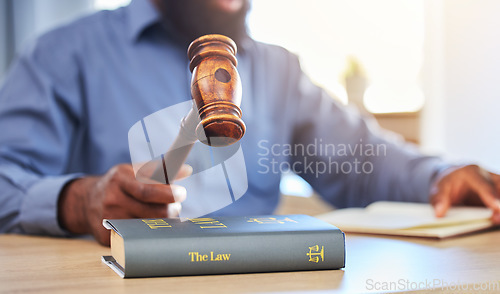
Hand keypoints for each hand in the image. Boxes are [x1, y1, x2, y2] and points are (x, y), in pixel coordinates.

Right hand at [58, 163, 191, 244]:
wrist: (87, 201)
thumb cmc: (119, 184)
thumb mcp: (134, 170)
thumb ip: (161, 169)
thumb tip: (187, 169)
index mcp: (120, 179)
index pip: (146, 190)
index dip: (167, 194)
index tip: (182, 194)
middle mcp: (112, 199)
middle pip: (150, 212)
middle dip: (170, 210)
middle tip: (176, 206)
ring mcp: (108, 220)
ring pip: (146, 227)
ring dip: (162, 222)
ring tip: (165, 214)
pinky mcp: (106, 237)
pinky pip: (135, 238)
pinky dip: (147, 233)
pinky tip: (150, 226)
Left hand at [430, 165, 499, 223]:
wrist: (454, 178)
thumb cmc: (447, 183)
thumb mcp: (437, 188)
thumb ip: (439, 199)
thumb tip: (439, 213)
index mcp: (471, 172)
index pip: (483, 183)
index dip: (491, 195)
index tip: (497, 206)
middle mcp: (488, 176)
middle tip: (496, 219)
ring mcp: (496, 186)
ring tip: (495, 220)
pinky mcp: (499, 195)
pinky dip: (499, 211)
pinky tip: (496, 219)